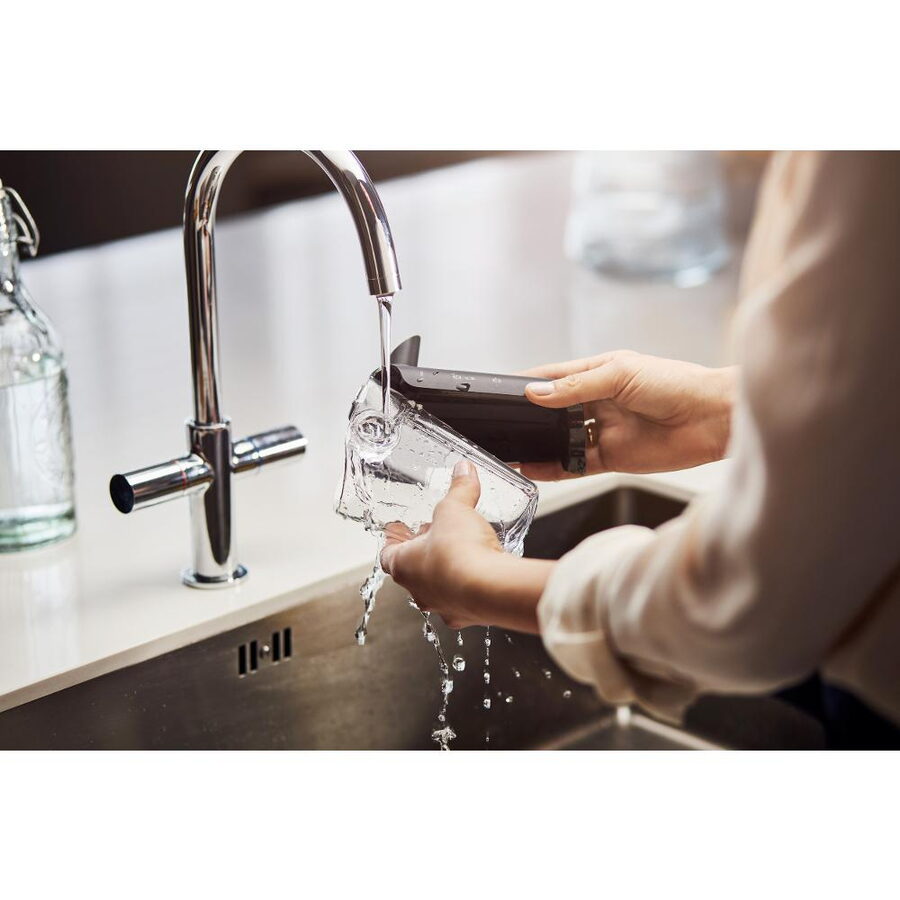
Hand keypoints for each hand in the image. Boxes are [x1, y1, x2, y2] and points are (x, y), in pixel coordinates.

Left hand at [380, 460, 553, 632]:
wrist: (491, 588)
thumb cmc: (460, 553)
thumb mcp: (456, 508)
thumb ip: (459, 489)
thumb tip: (463, 471)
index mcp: (403, 565)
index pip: (387, 554)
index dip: (393, 539)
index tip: (397, 529)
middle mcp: (419, 591)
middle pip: (413, 571)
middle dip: (423, 553)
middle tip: (432, 537)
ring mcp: (443, 606)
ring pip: (438, 588)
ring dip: (445, 571)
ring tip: (460, 553)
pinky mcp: (469, 615)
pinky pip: (465, 600)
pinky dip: (470, 586)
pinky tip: (482, 572)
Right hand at [522, 350, 736, 479]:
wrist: (713, 419)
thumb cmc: (677, 384)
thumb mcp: (620, 375)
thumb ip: (576, 387)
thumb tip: (535, 393)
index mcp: (599, 374)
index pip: (554, 377)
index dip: (528, 384)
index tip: (501, 390)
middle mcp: (599, 402)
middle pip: (554, 411)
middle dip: (530, 418)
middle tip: (503, 425)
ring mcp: (605, 431)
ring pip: (562, 440)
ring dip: (540, 445)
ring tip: (512, 450)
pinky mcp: (614, 458)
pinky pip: (577, 465)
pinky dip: (555, 469)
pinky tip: (535, 469)